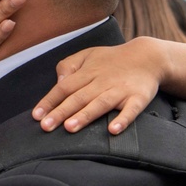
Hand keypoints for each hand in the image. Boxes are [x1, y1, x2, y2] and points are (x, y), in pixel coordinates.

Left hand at [32, 37, 185, 133]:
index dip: (50, 101)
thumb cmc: (111, 60)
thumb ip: (69, 66)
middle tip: (46, 126)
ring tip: (70, 127)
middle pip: (78, 97)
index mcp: (87, 72)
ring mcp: (121, 90)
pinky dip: (123, 119)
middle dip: (61, 112)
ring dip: (85, 115)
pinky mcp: (139, 98)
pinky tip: (113, 130)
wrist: (148, 56)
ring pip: (100, 103)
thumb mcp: (87, 55)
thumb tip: (58, 82)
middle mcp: (102, 81)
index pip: (64, 87)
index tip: (36, 115)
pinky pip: (131, 110)